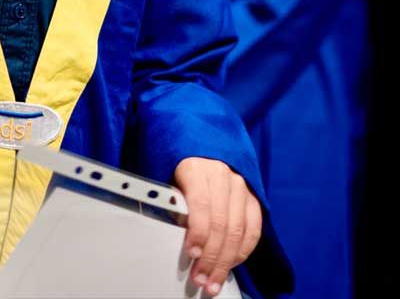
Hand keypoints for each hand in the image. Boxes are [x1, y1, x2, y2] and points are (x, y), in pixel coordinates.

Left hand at [173, 157, 261, 295]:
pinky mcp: (252, 196)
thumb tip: (174, 235)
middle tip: (201, 278)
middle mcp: (222, 174)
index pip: (201, 204)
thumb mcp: (169, 179)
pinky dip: (243, 250)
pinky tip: (232, 264)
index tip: (191, 254)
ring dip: (227, 261)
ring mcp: (240, 185)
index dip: (198, 232)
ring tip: (214, 280)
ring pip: (238, 230)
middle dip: (211, 257)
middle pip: (222, 222)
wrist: (200, 144)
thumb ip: (174, 203)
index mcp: (196, 167)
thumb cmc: (180, 167)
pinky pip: (253, 228)